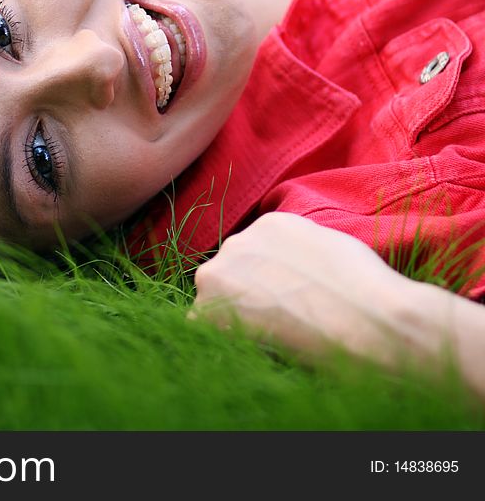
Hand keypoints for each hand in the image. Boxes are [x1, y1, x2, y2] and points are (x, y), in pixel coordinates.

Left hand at [190, 212, 438, 366]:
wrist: (366, 319)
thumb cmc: (367, 291)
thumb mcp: (333, 250)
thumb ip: (300, 254)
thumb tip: (294, 274)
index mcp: (269, 224)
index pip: (254, 255)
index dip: (267, 282)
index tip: (283, 301)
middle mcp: (237, 242)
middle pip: (230, 274)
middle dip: (246, 298)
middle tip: (276, 324)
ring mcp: (218, 274)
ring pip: (214, 300)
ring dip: (233, 318)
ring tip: (271, 337)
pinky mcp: (207, 310)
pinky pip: (202, 327)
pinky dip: (223, 339)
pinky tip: (255, 347)